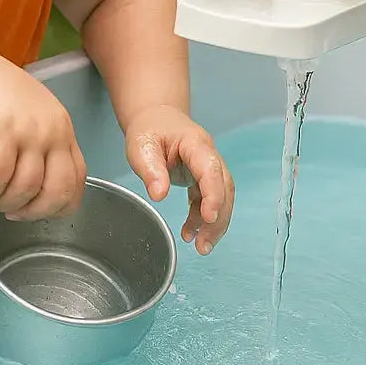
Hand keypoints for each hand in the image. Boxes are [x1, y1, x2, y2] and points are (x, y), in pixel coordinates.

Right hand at [0, 51, 86, 220]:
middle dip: (33, 212)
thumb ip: (43, 148)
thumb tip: (38, 195)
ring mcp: (29, 132)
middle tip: (12, 211)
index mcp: (62, 128)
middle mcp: (52, 130)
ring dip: (3, 202)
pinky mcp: (2, 134)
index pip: (77, 180)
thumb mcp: (31, 118)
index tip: (34, 210)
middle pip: (58, 191)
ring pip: (25, 190)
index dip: (56, 206)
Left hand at [124, 105, 233, 254]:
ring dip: (214, 223)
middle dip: (219, 217)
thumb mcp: (141, 145)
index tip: (209, 217)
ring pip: (221, 196)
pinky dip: (201, 219)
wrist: (155, 118)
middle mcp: (207, 155)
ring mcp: (207, 166)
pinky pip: (207, 200)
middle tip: (205, 244)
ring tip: (201, 246)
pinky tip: (191, 232)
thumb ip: (150, 169)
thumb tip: (159, 195)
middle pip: (223, 187)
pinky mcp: (201, 177)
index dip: (213, 194)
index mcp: (195, 143)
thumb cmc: (149, 128)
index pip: (211, 169)